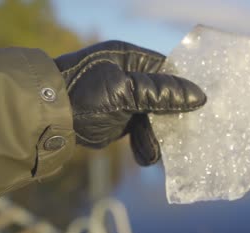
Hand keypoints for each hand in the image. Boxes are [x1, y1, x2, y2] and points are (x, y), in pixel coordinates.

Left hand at [54, 40, 206, 165]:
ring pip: (158, 118)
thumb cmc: (83, 95)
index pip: (171, 70)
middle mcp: (135, 77)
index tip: (201, 106)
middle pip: (167, 97)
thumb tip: (199, 96)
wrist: (48, 120)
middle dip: (172, 119)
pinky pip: (146, 131)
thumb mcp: (123, 90)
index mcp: (134, 59)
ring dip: (157, 137)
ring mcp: (131, 99)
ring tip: (152, 151)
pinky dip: (146, 144)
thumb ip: (160, 93)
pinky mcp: (125, 120)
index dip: (185, 88)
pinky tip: (145, 155)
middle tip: (182, 135)